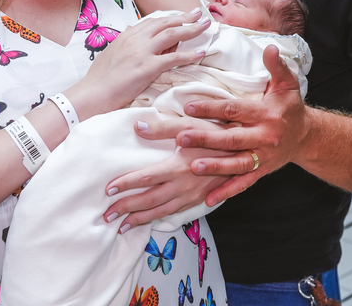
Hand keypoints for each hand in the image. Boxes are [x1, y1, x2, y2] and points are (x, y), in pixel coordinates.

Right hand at [68, 11, 209, 119]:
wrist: (93, 93)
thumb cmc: (99, 78)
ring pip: (172, 35)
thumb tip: (132, 28)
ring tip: (205, 26)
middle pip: (165, 23)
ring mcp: (142, 52)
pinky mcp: (148, 68)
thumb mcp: (109, 52)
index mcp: (127, 35)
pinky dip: (189, 55)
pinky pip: (174, 58)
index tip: (182, 15)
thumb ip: (123, 40)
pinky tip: (200, 53)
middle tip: (199, 14)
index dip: (170, 17)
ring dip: (191, 29)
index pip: (153, 21)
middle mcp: (135, 39)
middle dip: (185, 17)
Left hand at [102, 116, 233, 231]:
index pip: (144, 178)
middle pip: (148, 201)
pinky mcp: (199, 200)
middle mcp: (183, 186)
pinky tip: (149, 221)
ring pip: (160, 212)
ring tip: (121, 226)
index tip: (108, 190)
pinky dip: (158, 219)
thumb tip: (136, 126)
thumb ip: (161, 127)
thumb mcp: (190, 125)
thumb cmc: (217, 134)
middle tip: (106, 215)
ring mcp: (191, 196)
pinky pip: (174, 214)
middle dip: (125, 209)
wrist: (246, 152)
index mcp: (177, 167)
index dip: (124, 185)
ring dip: (139, 220)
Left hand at [178, 45, 308, 205]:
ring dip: (215, 167)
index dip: (212, 108)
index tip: (189, 106)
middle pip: (232, 139)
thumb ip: (277, 67)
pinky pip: (243, 183)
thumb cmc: (290, 107)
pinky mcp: (262, 172)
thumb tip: (271, 48)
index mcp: (267, 114)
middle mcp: (265, 138)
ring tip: (193, 167)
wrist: (307, 137)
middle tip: (182, 137)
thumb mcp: (288, 84)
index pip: (235, 110)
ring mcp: (263, 157)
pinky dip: (227, 191)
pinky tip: (208, 198)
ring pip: (237, 164)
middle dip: (207, 140)